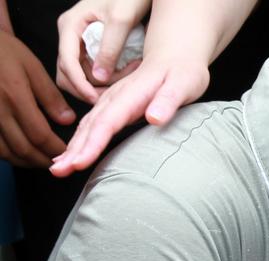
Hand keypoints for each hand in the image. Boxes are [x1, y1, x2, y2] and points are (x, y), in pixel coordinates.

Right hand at [0, 30, 75, 166]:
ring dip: (23, 161)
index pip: (40, 135)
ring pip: (4, 152)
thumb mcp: (31, 66)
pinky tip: (17, 152)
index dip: (55, 149)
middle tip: (56, 163)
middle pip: (22, 148)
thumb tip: (68, 121)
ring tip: (38, 160)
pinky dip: (6, 154)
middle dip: (42, 160)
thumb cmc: (3, 51)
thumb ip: (50, 95)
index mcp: (15, 97)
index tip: (67, 152)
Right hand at [50, 54, 208, 176]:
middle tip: (58, 172)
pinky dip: (80, 139)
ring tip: (59, 168)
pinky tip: (72, 153)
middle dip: (73, 150)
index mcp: (130, 94)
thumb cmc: (183, 72)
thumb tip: (153, 118)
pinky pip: (92, 124)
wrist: (176, 55)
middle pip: (91, 126)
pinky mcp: (114, 105)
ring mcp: (112, 101)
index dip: (92, 143)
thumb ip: (168, 101)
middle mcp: (116, 97)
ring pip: (87, 125)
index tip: (79, 162)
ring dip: (72, 147)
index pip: (107, 122)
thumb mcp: (183, 84)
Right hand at [56, 0, 150, 102]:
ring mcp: (78, 41)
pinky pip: (91, 70)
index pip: (67, 62)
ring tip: (126, 81)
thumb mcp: (121, 20)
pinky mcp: (90, 47)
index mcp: (70, 25)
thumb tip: (99, 77)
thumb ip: (110, 47)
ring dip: (99, 85)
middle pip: (68, 73)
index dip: (80, 85)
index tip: (96, 100)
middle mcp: (70, 34)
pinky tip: (125, 75)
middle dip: (88, 89)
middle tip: (114, 96)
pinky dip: (106, 79)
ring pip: (80, 74)